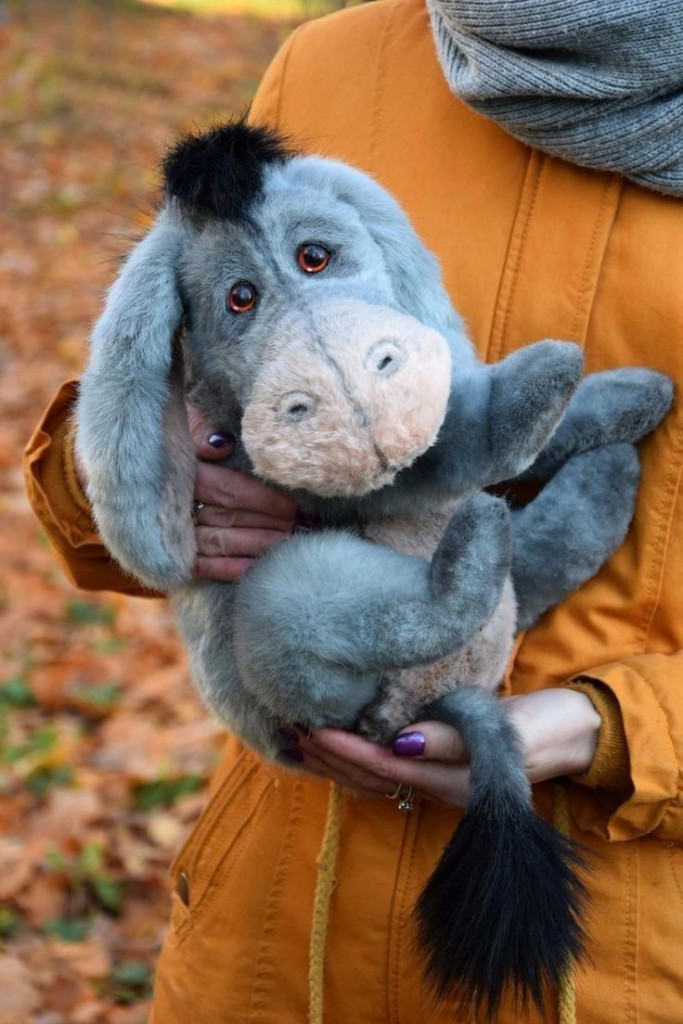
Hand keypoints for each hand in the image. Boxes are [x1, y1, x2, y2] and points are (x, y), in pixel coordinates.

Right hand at [188, 405, 301, 581]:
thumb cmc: (182, 438)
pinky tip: (260, 568)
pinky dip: (233, 569)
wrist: (152, 459)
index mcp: (184, 471)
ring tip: (291, 546)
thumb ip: (204, 429)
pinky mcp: (175, 554)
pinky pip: (206, 566)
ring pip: (222, 543)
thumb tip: (221, 444)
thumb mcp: (189, 422)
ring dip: (260, 547)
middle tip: (305, 528)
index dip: (265, 500)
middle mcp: (178, 504)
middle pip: (232, 518)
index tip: (296, 507)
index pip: (230, 490)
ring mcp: (175, 532)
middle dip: (272, 525)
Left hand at [285, 688, 600, 805]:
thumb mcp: (500, 730)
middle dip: (328, 757)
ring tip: (297, 740)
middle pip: (370, 778)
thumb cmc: (539, 728)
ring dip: (334, 762)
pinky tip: (335, 749)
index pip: (383, 764)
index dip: (345, 748)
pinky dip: (356, 762)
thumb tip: (399, 741)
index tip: (311, 728)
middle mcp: (438, 787)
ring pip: (374, 779)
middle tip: (289, 729)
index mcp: (450, 778)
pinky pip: (388, 774)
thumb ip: (450, 739)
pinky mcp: (440, 773)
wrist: (572, 737)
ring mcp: (438, 784)